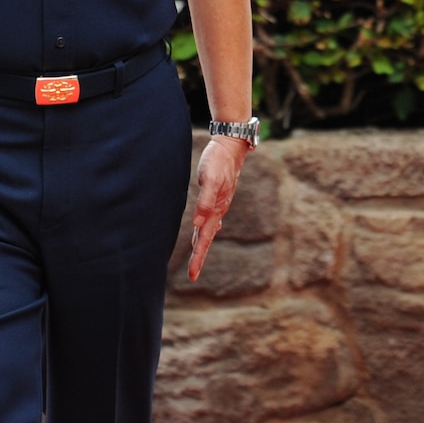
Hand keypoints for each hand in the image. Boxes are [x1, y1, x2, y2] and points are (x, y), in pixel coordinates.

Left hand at [186, 136, 248, 281]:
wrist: (230, 147)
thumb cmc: (218, 161)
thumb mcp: (209, 179)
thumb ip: (204, 201)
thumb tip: (198, 223)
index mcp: (216, 209)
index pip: (205, 239)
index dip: (198, 257)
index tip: (192, 275)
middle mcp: (217, 210)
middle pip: (206, 238)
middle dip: (199, 257)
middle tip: (192, 275)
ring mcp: (217, 203)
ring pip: (207, 229)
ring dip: (201, 245)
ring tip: (196, 259)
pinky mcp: (215, 196)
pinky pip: (209, 218)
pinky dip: (204, 229)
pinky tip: (203, 231)